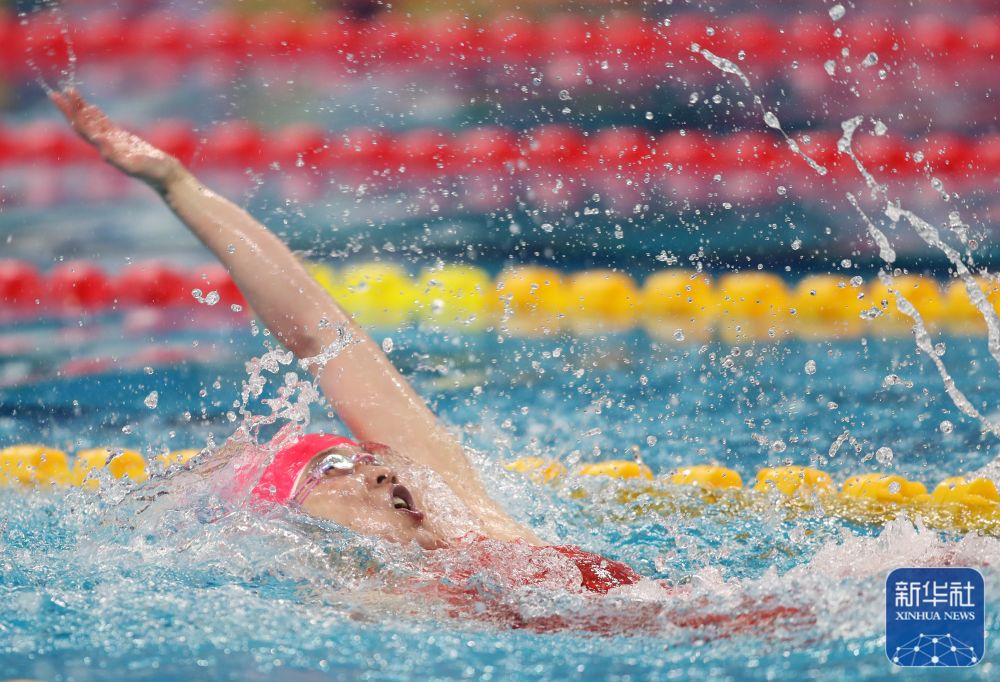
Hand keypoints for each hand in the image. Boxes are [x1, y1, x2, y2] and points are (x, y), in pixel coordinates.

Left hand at [50, 88, 184, 190]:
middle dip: (69, 109)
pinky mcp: (123, 141)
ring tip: (71, 93)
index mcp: (104, 149)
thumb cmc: (154, 172)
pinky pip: (106, 126)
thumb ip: (115, 155)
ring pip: (92, 123)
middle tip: (56, 93)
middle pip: (82, 124)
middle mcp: (105, 146)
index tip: (59, 97)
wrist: (166, 176)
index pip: (82, 128)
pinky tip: (92, 107)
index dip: (70, 113)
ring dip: (80, 109)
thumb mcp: (135, 164)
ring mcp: (114, 142)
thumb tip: (97, 140)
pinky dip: (97, 116)